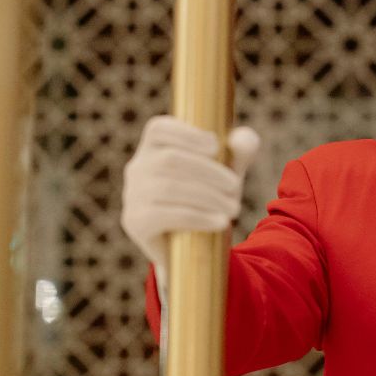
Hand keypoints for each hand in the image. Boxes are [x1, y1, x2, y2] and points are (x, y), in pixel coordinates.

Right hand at [120, 116, 260, 266]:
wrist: (190, 247)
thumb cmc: (208, 197)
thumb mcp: (227, 172)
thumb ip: (239, 151)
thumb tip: (243, 139)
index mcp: (154, 148)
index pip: (158, 128)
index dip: (186, 134)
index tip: (216, 147)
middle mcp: (137, 168)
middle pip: (170, 159)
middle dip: (209, 171)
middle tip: (235, 187)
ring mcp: (132, 195)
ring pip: (169, 188)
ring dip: (208, 197)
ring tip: (233, 208)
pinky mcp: (135, 221)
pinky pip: (165, 215)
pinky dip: (198, 217)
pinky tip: (220, 222)